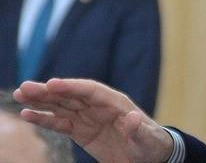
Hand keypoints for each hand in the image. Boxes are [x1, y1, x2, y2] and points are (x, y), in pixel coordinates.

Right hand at [13, 79, 173, 162]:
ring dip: (41, 100)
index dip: (72, 87)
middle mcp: (99, 106)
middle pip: (71, 95)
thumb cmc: (151, 144)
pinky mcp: (82, 131)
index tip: (52, 84)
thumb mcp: (146, 139)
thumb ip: (138, 129)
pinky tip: (28, 114)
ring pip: (62, 106)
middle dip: (49, 91)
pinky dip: (44, 119)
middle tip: (26, 87)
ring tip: (20, 95)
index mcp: (116, 103)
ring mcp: (89, 117)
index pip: (91, 91)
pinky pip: (60, 123)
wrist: (149, 156)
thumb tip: (132, 117)